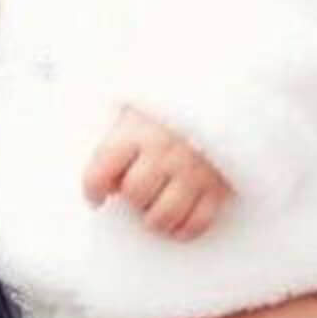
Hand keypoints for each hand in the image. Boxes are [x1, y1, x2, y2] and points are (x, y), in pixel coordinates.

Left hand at [82, 106, 231, 239]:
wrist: (224, 88)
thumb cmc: (171, 100)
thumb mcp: (137, 102)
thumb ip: (118, 130)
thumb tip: (104, 171)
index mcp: (137, 129)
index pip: (102, 169)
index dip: (92, 188)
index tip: (95, 197)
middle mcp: (163, 152)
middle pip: (135, 194)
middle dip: (131, 199)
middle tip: (133, 194)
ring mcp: (192, 170)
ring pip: (165, 215)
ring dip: (154, 219)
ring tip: (153, 210)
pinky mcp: (218, 186)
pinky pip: (198, 222)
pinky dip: (184, 229)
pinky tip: (177, 222)